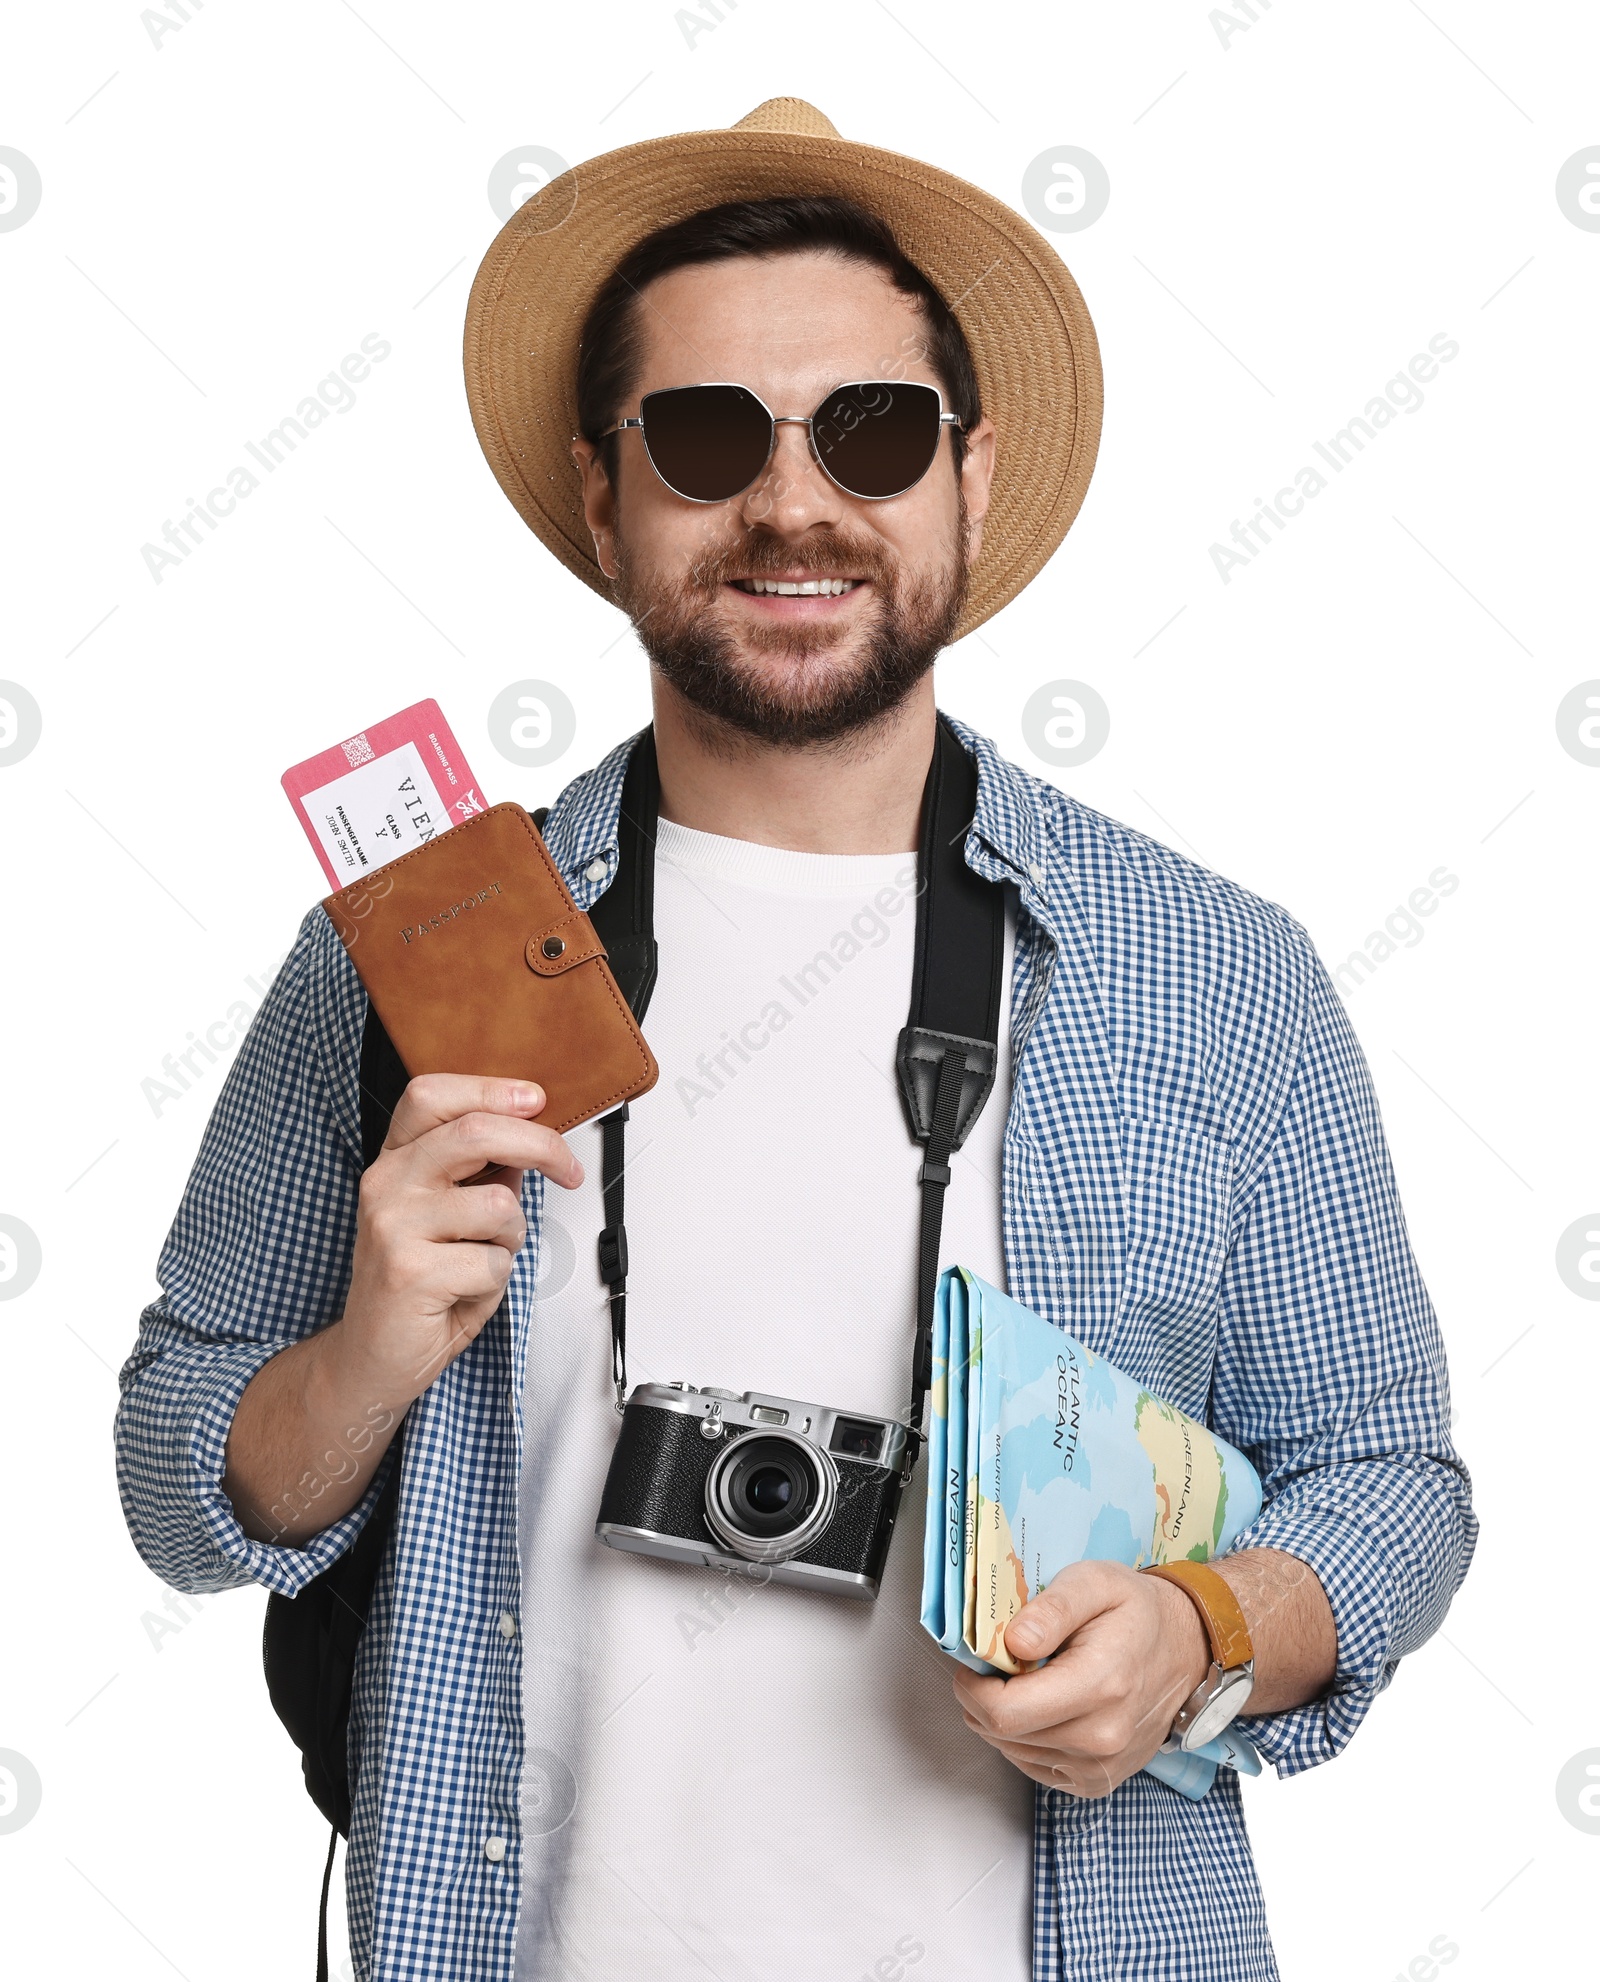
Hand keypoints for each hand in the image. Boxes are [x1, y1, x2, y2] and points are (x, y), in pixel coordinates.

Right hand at [332, 1074, 583, 1407]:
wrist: (372, 1356)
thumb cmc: (418, 1284)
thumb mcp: (449, 1218)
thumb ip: (480, 1175)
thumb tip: (529, 1139)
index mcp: (395, 1162)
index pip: (432, 1095)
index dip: (491, 1089)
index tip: (536, 1101)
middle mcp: (386, 1184)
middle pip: (475, 1132)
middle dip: (540, 1146)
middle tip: (567, 1170)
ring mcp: (392, 1226)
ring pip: (499, 1205)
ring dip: (511, 1238)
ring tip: (482, 1260)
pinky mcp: (409, 1271)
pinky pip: (493, 1262)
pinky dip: (495, 1282)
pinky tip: (464, 1292)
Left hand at [952, 1561, 1210, 1796]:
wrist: (1185, 1650)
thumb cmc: (1134, 1611)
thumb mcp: (1095, 1583)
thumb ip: (1052, 1608)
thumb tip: (1012, 1643)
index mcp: (1100, 1685)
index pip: (1005, 1711)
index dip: (973, 1687)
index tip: (975, 1661)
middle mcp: (1102, 1738)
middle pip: (1003, 1734)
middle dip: (982, 1699)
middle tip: (995, 1665)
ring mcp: (1101, 1767)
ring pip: (1013, 1752)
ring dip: (1003, 1718)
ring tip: (1025, 1681)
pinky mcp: (1096, 1782)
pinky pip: (1033, 1766)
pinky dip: (1024, 1738)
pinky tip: (1043, 1706)